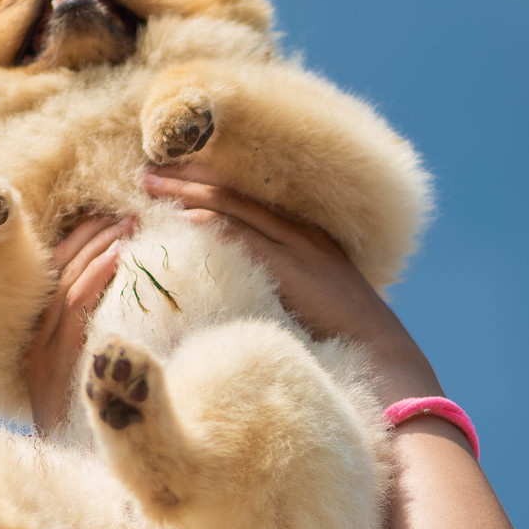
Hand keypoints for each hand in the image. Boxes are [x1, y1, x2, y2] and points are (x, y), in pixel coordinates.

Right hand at [25, 215, 130, 431]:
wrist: (78, 480)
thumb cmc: (96, 436)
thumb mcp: (97, 386)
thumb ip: (103, 352)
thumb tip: (137, 316)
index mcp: (37, 344)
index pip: (51, 277)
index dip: (76, 242)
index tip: (103, 218)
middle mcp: (32, 345)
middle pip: (54, 272)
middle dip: (86, 235)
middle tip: (120, 211)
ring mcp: (39, 354)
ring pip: (64, 284)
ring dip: (95, 248)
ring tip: (126, 225)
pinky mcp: (50, 364)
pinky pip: (73, 309)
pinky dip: (95, 277)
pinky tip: (119, 256)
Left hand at [142, 163, 441, 404]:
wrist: (381, 356)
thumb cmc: (341, 341)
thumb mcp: (304, 304)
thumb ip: (272, 290)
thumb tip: (231, 295)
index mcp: (303, 237)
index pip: (245, 199)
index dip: (205, 184)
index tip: (169, 178)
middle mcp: (300, 232)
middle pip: (234, 192)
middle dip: (188, 178)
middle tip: (147, 171)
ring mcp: (298, 246)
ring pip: (234, 205)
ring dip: (189, 192)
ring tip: (151, 184)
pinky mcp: (294, 266)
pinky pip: (245, 236)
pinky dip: (212, 224)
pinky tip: (182, 218)